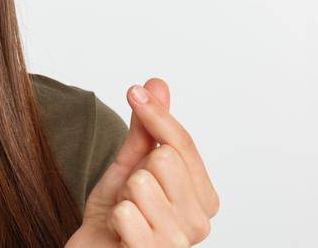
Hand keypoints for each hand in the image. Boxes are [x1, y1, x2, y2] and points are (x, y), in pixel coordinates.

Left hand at [67, 78, 219, 246]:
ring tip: (125, 217)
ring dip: (122, 198)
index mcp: (204, 198)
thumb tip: (157, 85)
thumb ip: (148, 130)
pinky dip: (113, 219)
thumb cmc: (116, 217)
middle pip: (165, 159)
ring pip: (142, 183)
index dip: (156, 114)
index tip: (135, 91)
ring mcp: (179, 242)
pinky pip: (126, 212)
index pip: (183, 143)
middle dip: (135, 172)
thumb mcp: (130, 167)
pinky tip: (119, 234)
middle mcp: (200, 222)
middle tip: (130, 197)